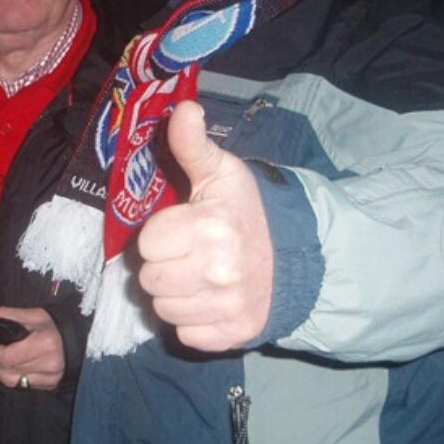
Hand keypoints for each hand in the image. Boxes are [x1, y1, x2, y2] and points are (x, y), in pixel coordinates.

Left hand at [0, 307, 64, 390]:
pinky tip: (0, 365)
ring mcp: (48, 378)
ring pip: (10, 380)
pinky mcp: (48, 385)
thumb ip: (9, 314)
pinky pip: (19, 384)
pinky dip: (6, 375)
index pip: (7, 356)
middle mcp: (47, 365)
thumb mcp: (35, 315)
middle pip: (6, 368)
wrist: (78, 340)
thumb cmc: (56, 326)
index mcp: (45, 345)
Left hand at [138, 101, 273, 352]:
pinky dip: (193, 321)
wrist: (294, 258)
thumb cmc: (247, 212)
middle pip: (150, 280)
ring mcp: (227, 306)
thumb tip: (183, 108)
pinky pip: (185, 334)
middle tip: (189, 254)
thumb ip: (193, 145)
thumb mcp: (222, 173)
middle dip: (165, 265)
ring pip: (163, 309)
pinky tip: (210, 300)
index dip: (162, 235)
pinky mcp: (233, 334)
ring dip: (175, 294)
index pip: (148, 243)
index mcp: (211, 227)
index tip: (183, 229)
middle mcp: (219, 270)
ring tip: (197, 276)